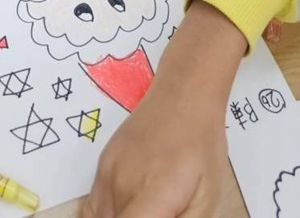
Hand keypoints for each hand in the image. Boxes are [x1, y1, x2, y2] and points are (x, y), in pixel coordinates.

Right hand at [82, 2, 245, 217]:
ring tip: (149, 208)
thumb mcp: (207, 200)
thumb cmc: (202, 148)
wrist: (182, 95)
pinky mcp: (100, 165)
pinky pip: (93, 207)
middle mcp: (120, 184)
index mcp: (152, 194)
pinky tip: (125, 212)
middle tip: (160, 212)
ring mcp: (105, 173)